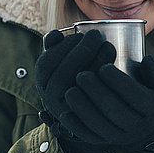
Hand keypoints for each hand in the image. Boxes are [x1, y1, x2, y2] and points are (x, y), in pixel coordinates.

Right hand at [34, 29, 115, 152]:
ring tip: (107, 45)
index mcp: (42, 81)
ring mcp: (67, 110)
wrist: (93, 108)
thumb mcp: (63, 59)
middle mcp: (49, 98)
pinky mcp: (85, 118)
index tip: (80, 34)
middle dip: (80, 51)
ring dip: (94, 62)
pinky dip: (103, 79)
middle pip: (61, 76)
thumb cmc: (77, 74)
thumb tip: (54, 35)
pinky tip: (111, 65)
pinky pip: (93, 99)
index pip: (46, 64)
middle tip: (96, 36)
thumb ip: (56, 46)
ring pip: (77, 87)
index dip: (63, 47)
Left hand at [61, 56, 153, 152]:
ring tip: (70, 91)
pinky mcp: (108, 141)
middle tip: (82, 76)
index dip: (118, 81)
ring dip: (83, 109)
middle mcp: (138, 125)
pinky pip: (90, 136)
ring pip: (100, 125)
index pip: (134, 94)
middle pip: (114, 110)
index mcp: (153, 108)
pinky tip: (65, 113)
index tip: (104, 67)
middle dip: (96, 93)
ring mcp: (121, 136)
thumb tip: (147, 61)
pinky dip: (76, 126)